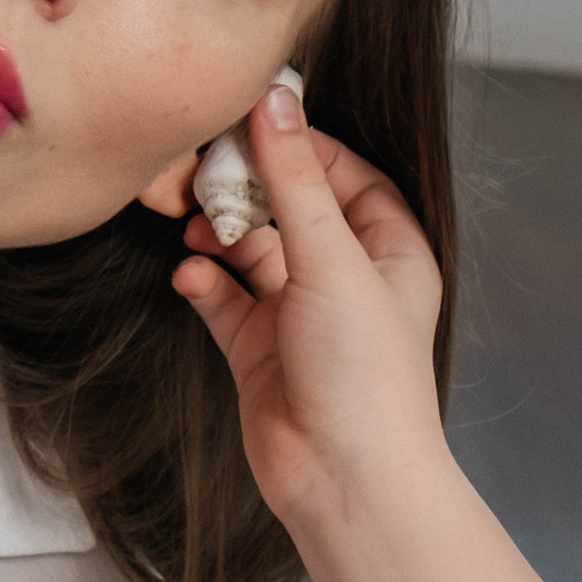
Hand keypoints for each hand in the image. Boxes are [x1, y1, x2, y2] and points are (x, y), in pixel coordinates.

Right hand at [175, 80, 445, 549]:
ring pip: (251, 250)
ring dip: (220, 234)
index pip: (347, 175)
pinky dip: (204, 282)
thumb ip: (296, 179)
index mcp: (391, 252)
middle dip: (247, 189)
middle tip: (205, 169)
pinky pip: (223, 298)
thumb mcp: (333, 259)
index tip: (253, 118)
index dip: (302, 145)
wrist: (346, 480)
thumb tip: (275, 100)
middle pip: (291, 207)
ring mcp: (301, 315)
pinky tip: (191, 275)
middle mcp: (348, 280)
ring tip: (194, 225)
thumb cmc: (367, 376)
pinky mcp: (259, 351)